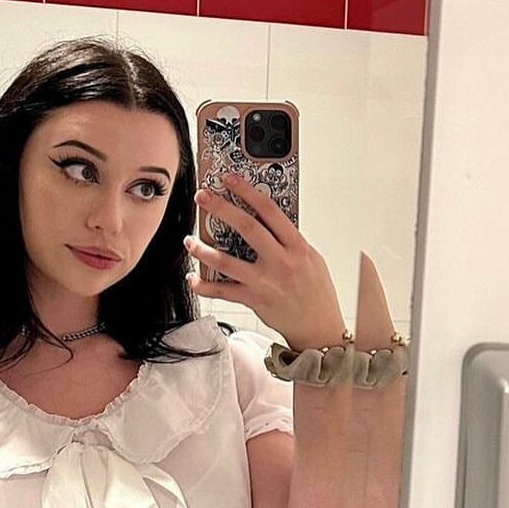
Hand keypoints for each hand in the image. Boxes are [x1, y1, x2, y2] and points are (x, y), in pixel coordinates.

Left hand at [185, 172, 346, 350]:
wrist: (318, 327)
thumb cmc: (316, 293)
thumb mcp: (311, 258)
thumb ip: (289, 240)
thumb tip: (266, 220)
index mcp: (297, 247)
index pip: (270, 211)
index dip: (247, 191)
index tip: (230, 180)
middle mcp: (280, 262)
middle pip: (246, 228)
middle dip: (221, 208)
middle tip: (202, 196)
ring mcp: (265, 282)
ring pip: (226, 261)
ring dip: (203, 249)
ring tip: (190, 240)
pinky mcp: (254, 300)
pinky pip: (223, 292)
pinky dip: (204, 286)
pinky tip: (193, 278)